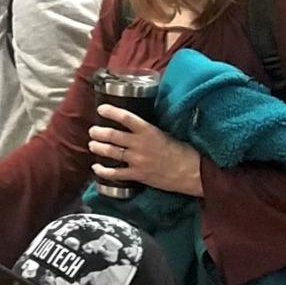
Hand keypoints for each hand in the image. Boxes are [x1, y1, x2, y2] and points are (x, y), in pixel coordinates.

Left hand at [88, 104, 203, 196]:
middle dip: (98, 132)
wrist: (193, 172)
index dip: (111, 112)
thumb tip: (132, 124)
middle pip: (112, 136)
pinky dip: (102, 171)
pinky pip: (115, 173)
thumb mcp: (164, 134)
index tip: (101, 109)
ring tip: (92, 144)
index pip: (126, 117)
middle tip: (93, 131)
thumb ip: (147, 130)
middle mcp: (140, 144)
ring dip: (98, 147)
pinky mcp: (138, 175)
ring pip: (110, 152)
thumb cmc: (182, 151)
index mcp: (148, 131)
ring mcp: (137, 160)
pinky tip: (96, 167)